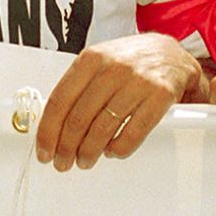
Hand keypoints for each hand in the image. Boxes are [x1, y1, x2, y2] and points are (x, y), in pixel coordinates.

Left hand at [35, 33, 202, 171]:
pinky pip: (133, 133)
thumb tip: (52, 122)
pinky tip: (112, 151)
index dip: (48, 131)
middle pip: (79, 118)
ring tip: (85, 160)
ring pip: (103, 128)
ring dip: (89, 152)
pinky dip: (119, 148)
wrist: (171, 53)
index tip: (44, 149)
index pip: (60, 100)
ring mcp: (137, 82)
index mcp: (91, 59)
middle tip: (62, 162)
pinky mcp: (159, 96)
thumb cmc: (130, 61)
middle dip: (66, 147)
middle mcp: (112, 68)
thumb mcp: (100, 62)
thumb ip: (77, 86)